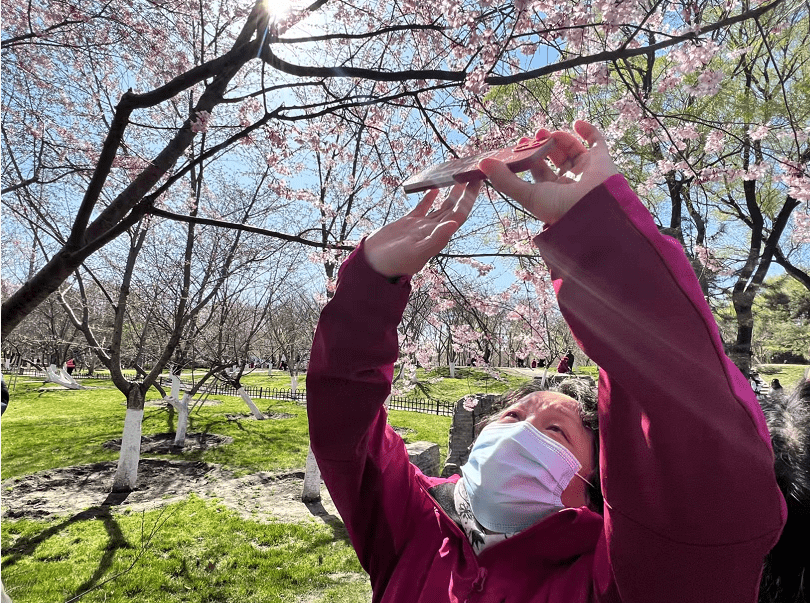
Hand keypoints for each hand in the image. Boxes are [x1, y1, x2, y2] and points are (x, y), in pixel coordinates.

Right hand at [365, 180, 480, 277]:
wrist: (375, 265)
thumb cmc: (395, 262)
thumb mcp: (416, 251)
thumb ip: (435, 238)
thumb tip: (454, 224)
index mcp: (438, 236)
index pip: (459, 215)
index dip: (469, 199)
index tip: (477, 183)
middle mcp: (433, 230)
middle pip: (453, 208)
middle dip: (464, 192)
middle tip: (472, 174)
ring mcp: (421, 225)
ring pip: (441, 206)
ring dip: (450, 193)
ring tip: (457, 177)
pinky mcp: (409, 222)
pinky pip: (423, 206)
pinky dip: (429, 196)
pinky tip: (434, 186)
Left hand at [479, 121, 617, 224]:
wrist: (592, 211)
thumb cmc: (558, 208)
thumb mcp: (527, 195)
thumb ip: (505, 180)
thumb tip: (482, 164)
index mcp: (552, 191)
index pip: (538, 170)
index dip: (528, 156)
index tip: (520, 143)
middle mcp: (569, 181)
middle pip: (554, 158)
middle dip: (543, 145)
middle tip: (535, 134)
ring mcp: (586, 170)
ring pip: (572, 149)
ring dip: (560, 138)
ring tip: (549, 133)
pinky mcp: (602, 161)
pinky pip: (597, 142)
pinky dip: (588, 131)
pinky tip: (577, 123)